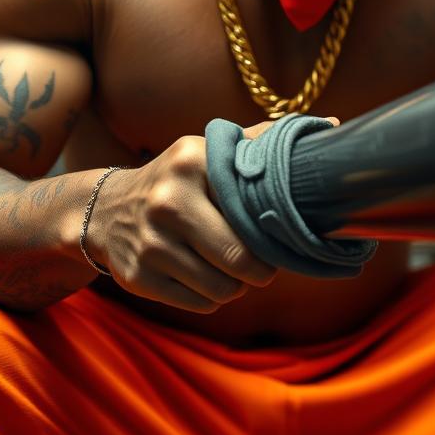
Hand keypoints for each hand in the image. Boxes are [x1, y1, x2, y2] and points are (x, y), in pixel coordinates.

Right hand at [85, 123, 280, 312]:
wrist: (107, 210)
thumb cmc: (177, 181)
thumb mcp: (207, 153)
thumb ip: (259, 143)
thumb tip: (327, 129)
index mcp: (191, 161)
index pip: (253, 208)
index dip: (273, 229)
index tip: (278, 234)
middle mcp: (167, 200)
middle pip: (239, 258)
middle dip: (260, 269)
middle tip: (263, 264)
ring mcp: (149, 242)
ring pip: (222, 288)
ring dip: (237, 286)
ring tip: (231, 268)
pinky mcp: (137, 277)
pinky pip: (200, 305)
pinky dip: (212, 297)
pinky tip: (204, 277)